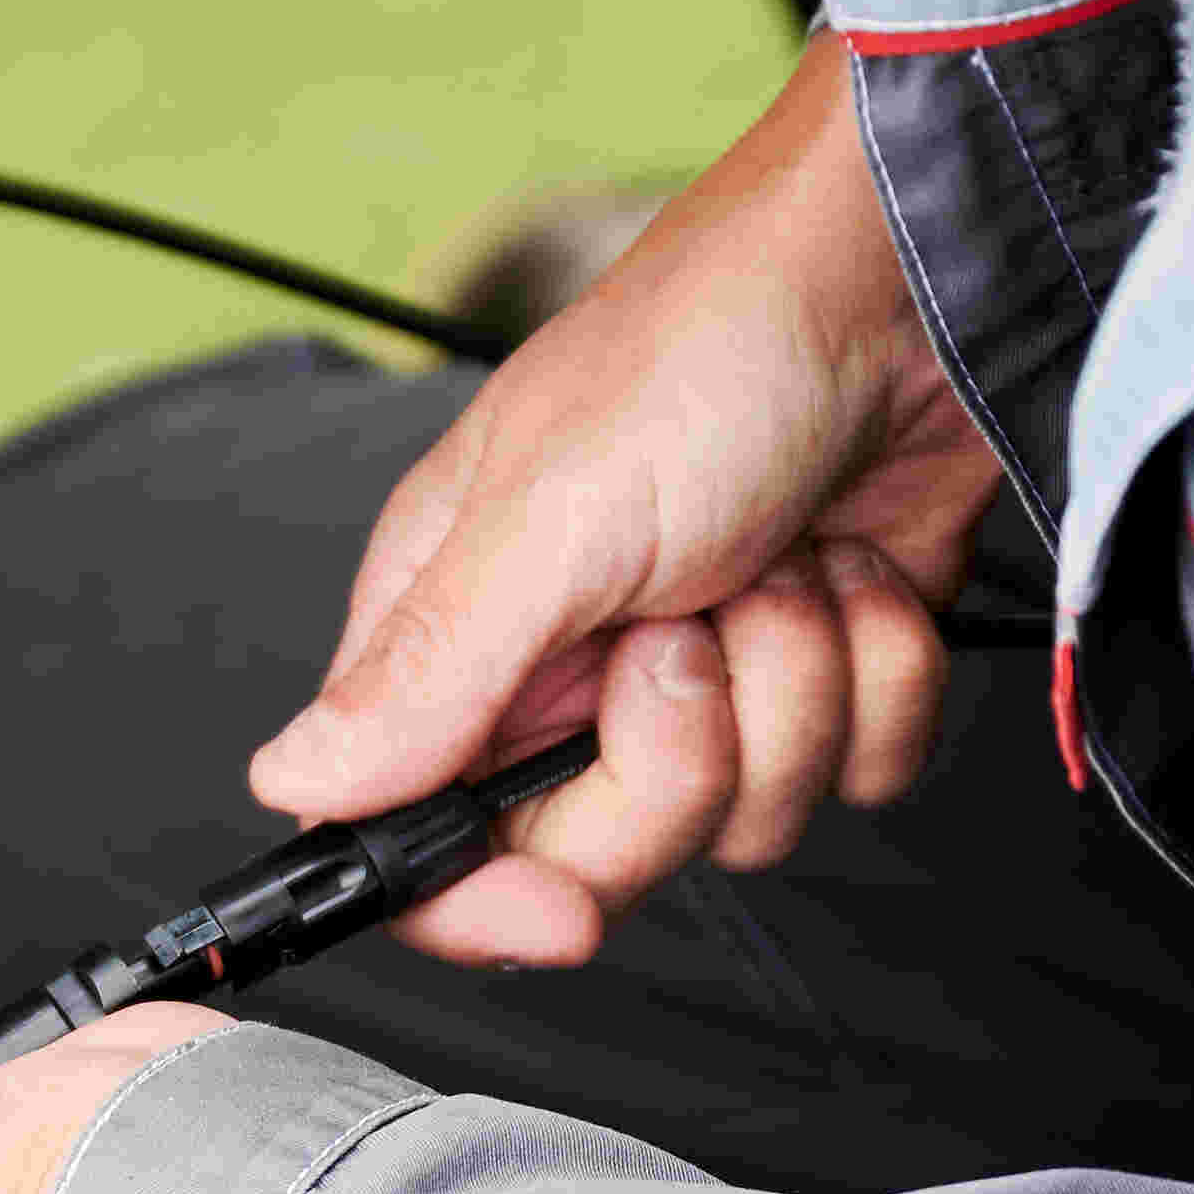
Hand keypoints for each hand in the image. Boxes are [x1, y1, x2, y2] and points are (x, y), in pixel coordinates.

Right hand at [246, 37, 1001, 963]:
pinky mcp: (825, 666)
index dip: (486, 900)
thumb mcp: (546, 519)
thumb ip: (425, 674)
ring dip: (794, 683)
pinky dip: (878, 669)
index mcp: (465, 633)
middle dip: (679, 751)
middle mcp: (577, 668)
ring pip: (752, 818)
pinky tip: (853, 569)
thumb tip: (292, 780)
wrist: (902, 282)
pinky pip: (863, 768)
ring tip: (776, 563)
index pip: (426, 841)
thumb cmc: (707, 350)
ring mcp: (709, 672)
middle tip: (685, 627)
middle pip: (608, 851)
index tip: (560, 911)